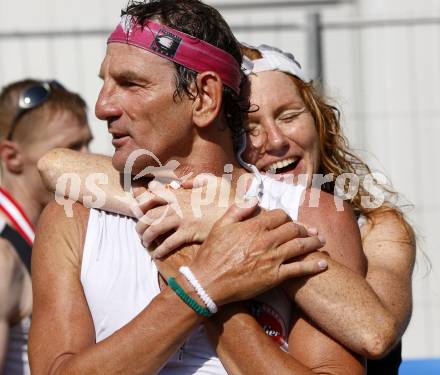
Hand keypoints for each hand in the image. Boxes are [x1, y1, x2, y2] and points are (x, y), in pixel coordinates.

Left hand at [133, 181, 226, 257]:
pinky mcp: (188, 232)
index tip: (138, 207)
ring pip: (155, 228)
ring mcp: (182, 219)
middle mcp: (178, 206)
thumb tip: (183, 183)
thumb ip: (196, 180)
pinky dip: (160, 250)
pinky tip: (157, 254)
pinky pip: (169, 243)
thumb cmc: (226, 197)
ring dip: (146, 237)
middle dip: (140, 223)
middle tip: (138, 231)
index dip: (144, 200)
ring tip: (145, 243)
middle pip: (150, 213)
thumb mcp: (213, 181)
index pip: (155, 194)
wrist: (238, 212)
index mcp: (181, 193)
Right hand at [190, 200, 327, 306]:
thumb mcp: (220, 226)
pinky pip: (298, 269)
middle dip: (305, 228)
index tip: (289, 221)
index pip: (280, 215)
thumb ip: (239, 210)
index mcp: (254, 226)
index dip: (287, 216)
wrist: (207, 282)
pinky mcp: (274, 277)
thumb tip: (254, 199)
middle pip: (294, 229)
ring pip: (300, 246)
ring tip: (322, 241)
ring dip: (314, 242)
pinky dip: (313, 266)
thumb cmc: (211, 254)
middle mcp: (266, 240)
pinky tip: (323, 264)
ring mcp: (272, 259)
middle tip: (312, 230)